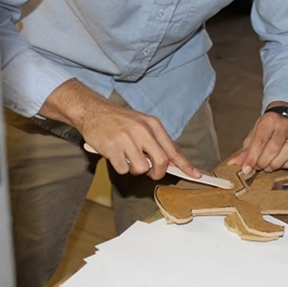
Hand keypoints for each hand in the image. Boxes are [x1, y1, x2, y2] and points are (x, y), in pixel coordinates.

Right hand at [39, 79, 200, 179]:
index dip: (185, 165)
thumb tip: (172, 163)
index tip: (195, 175)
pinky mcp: (112, 147)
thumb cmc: (119, 121)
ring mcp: (127, 139)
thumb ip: (157, 142)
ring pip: (141, 169)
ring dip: (135, 170)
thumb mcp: (142, 125)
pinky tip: (115, 155)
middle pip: (161, 162)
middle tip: (150, 172)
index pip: (173, 149)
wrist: (92, 110)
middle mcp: (142, 131)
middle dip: (157, 173)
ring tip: (127, 157)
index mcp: (153, 125)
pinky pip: (123, 169)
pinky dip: (120, 167)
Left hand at [227, 111, 287, 173]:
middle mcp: (284, 124)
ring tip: (268, 166)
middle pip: (273, 148)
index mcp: (269, 120)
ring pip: (287, 151)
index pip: (260, 141)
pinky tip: (279, 163)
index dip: (252, 158)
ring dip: (275, 163)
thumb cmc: (264, 133)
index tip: (247, 169)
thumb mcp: (252, 138)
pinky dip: (286, 164)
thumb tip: (233, 163)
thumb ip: (244, 152)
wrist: (281, 124)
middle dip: (263, 162)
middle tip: (258, 166)